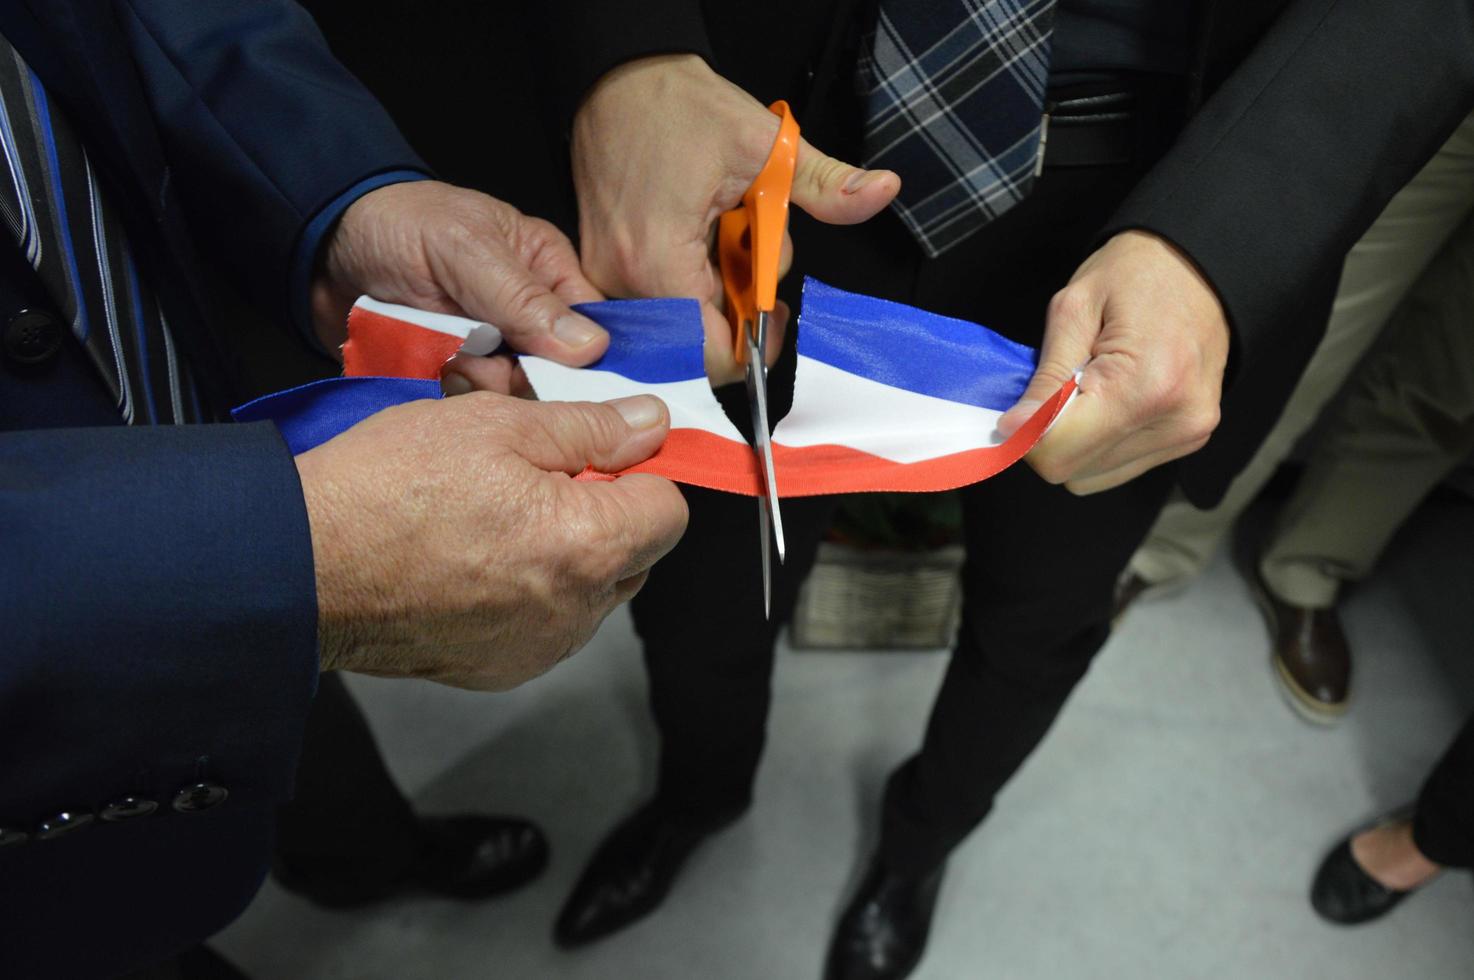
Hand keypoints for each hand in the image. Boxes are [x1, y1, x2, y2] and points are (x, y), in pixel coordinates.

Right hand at [295, 392, 687, 689]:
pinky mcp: (499, 669)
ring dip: (568, 553)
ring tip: (496, 517)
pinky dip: (529, 591)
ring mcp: (537, 648)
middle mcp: (574, 612)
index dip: (640, 472)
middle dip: (606, 512)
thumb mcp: (495, 425)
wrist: (300, 564)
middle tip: (537, 477)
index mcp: (587, 547)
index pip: (670, 511)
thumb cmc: (386, 489)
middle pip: (636, 554)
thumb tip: (651, 426)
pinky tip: (475, 558)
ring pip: (592, 591)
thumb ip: (589, 429)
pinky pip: (546, 623)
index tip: (601, 453)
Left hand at [312, 181, 607, 371]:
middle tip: (483, 354)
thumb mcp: (467, 250)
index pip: (593, 330)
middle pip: (553, 374)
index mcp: (548, 273)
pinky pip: (466, 405)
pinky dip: (445, 390)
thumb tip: (591, 348)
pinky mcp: (452, 375)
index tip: (560, 375)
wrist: (321, 247)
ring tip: (442, 350)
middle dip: (516, 373)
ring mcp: (489, 350)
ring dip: (474, 381)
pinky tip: (426, 366)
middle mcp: (526, 318)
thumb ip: (525, 300)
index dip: (588, 362)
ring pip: (508, 396)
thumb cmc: (400, 225)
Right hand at [572, 54, 900, 383]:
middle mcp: (621, 277)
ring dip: (710, 290)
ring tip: (719, 235)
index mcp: (659, 258)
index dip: (753, 346)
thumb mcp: (766, 143)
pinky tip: (694, 242)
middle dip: (735, 306)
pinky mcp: (597, 267)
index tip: (774, 316)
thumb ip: (825, 184)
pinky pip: (649, 303)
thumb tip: (882, 191)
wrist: (619, 78)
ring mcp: (603, 275)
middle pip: (696, 338)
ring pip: (675, 321)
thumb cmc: (679, 105)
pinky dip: (681, 284)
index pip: (709, 352)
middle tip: (752, 255)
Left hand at [997, 230, 1229, 493]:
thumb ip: (1045, 378)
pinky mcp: (1191, 438)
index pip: (1059, 452)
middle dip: (1047, 437)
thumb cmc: (1135, 274)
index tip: (1016, 409)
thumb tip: (1014, 429)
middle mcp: (1175, 421)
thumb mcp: (1073, 309)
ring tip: (1088, 390)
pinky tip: (1109, 401)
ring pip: (1092, 476)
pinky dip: (1099, 442)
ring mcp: (1187, 435)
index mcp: (1145, 386)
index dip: (1025, 434)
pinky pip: (1118, 466)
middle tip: (1054, 389)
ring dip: (1074, 442)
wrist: (1202, 265)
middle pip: (1073, 471)